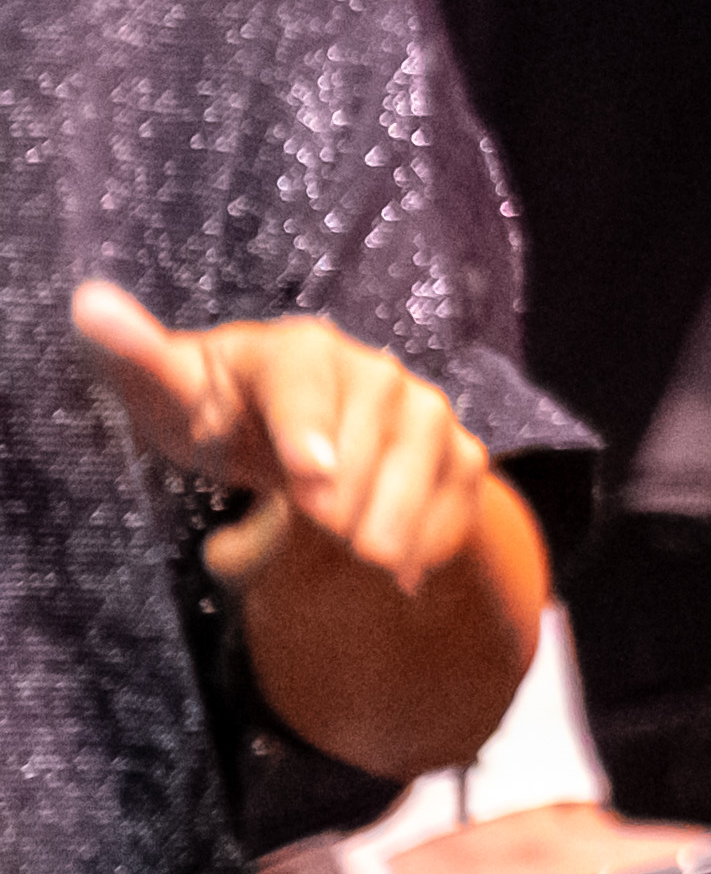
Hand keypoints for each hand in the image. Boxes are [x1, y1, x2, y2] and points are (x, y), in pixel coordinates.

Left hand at [70, 283, 493, 598]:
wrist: (292, 440)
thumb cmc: (220, 416)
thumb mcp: (171, 396)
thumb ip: (134, 358)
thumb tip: (88, 305)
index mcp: (293, 350)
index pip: (303, 377)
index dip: (308, 427)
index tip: (308, 479)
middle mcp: (368, 369)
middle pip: (374, 424)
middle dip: (353, 490)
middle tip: (331, 536)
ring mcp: (418, 406)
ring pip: (429, 451)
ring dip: (401, 512)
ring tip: (370, 559)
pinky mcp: (454, 449)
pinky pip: (459, 487)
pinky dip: (436, 531)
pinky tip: (404, 567)